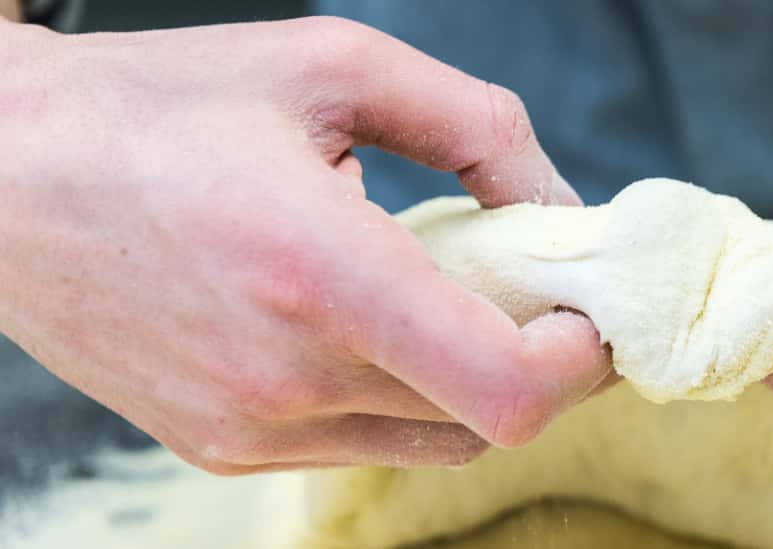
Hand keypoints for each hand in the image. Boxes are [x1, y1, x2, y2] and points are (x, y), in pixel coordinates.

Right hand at [0, 18, 609, 473]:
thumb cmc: (153, 108)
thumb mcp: (333, 66)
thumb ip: (476, 129)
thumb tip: (558, 206)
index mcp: (319, 273)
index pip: (508, 387)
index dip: (581, 361)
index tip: (591, 308)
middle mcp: (285, 375)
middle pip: (486, 418)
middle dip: (541, 359)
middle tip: (539, 288)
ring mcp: (249, 427)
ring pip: (431, 441)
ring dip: (472, 381)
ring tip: (447, 296)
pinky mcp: (220, 447)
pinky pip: (360, 444)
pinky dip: (401, 394)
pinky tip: (372, 324)